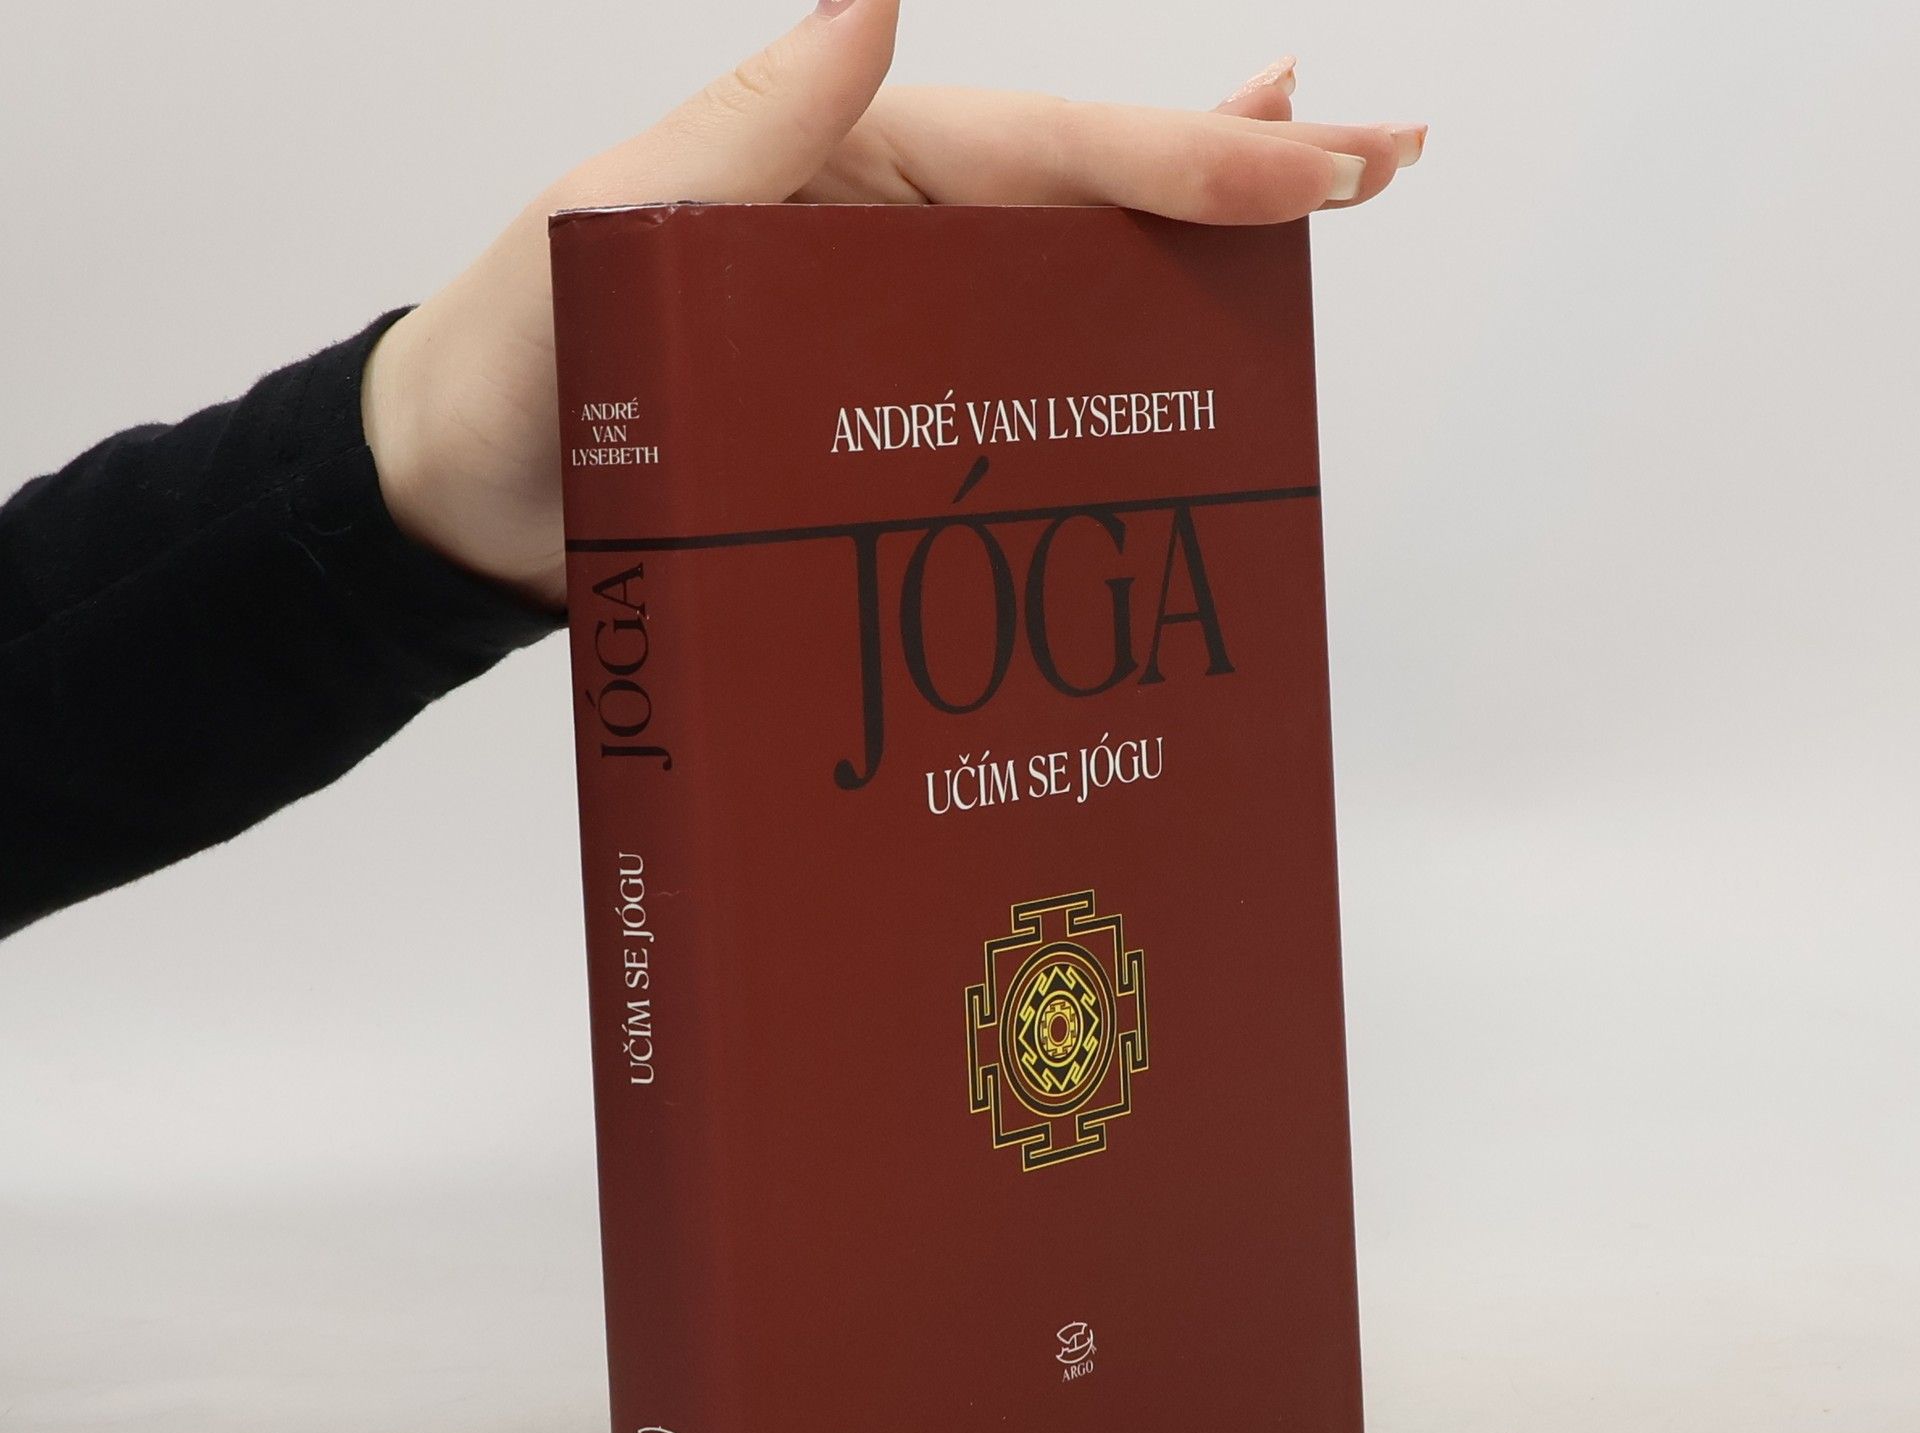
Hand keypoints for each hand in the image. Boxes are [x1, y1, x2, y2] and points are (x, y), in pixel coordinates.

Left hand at [362, 0, 1423, 609]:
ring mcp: (897, 331)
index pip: (1042, 150)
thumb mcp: (607, 223)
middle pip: (1090, 195)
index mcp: (847, 169)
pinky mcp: (885, 423)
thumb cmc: (517, 358)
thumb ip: (749, 128)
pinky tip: (1181, 359)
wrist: (466, 500)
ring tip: (1327, 220)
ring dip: (1200, 259)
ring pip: (1074, 282)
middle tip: (1383, 164)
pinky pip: (1018, 383)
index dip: (1178, 160)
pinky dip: (1108, 366)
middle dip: (1235, 175)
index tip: (1312, 170)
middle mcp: (890, 239)